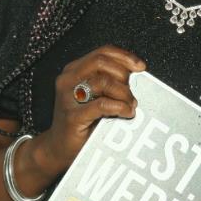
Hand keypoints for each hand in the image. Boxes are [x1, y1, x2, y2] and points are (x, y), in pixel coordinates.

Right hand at [31, 46, 146, 177]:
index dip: (124, 56)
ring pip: (103, 81)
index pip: (102, 52)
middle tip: (133, 93)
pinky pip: (102, 105)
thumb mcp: (95, 95)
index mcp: (74, 70)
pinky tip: (127, 112)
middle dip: (124, 76)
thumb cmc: (82, 121)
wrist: (59, 148)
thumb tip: (136, 75)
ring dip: (124, 93)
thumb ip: (109, 82)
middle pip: (102, 62)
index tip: (141, 67)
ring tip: (131, 105)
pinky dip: (119, 107)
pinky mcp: (73, 117)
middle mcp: (68, 79)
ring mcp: (68, 98)